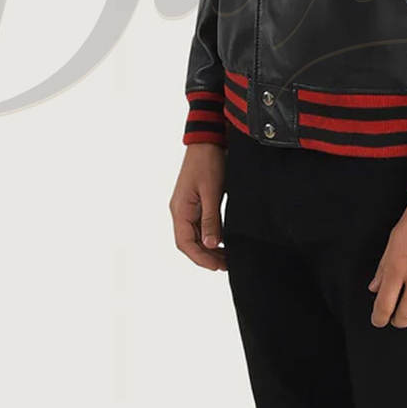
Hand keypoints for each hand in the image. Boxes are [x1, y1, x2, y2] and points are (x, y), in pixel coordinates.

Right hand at [170, 144, 226, 270]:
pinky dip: (210, 235)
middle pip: (189, 242)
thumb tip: (210, 245)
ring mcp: (187, 206)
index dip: (201, 258)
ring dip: (208, 248)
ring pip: (194, 235)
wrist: (208, 140)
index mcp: (180, 210)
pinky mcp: (195, 201)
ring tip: (226, 257)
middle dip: (206, 256)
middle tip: (226, 265)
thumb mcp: (212, 192)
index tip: (218, 267)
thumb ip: (210, 219)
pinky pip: (199, 225)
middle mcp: (180, 210)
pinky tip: (222, 240)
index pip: (186, 243)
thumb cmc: (208, 162)